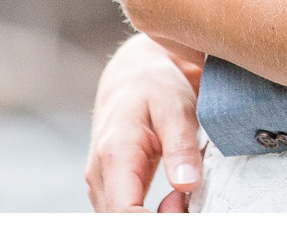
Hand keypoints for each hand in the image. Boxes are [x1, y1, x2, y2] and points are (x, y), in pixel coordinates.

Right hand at [85, 34, 204, 211]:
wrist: (133, 75)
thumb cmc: (155, 86)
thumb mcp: (176, 106)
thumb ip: (181, 146)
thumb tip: (186, 184)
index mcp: (115, 152)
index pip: (124, 213)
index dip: (156, 223)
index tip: (184, 212)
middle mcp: (100, 172)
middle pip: (120, 222)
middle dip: (159, 221)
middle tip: (186, 201)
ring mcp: (101, 182)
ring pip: (120, 221)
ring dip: (155, 219)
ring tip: (181, 195)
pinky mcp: (109, 187)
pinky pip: (124, 214)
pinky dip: (150, 215)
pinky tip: (173, 197)